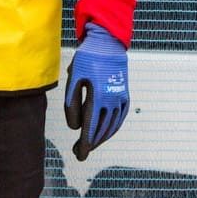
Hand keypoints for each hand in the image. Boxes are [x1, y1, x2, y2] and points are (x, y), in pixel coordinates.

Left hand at [63, 22, 129, 160]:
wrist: (107, 43)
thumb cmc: (87, 58)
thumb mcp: (74, 77)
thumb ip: (71, 103)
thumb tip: (75, 127)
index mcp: (99, 95)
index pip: (91, 127)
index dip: (85, 143)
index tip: (79, 154)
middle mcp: (113, 99)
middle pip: (102, 130)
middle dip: (91, 144)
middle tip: (79, 152)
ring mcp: (121, 97)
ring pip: (112, 126)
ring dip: (101, 138)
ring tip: (90, 145)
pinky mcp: (125, 94)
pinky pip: (120, 118)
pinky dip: (112, 128)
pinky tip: (105, 133)